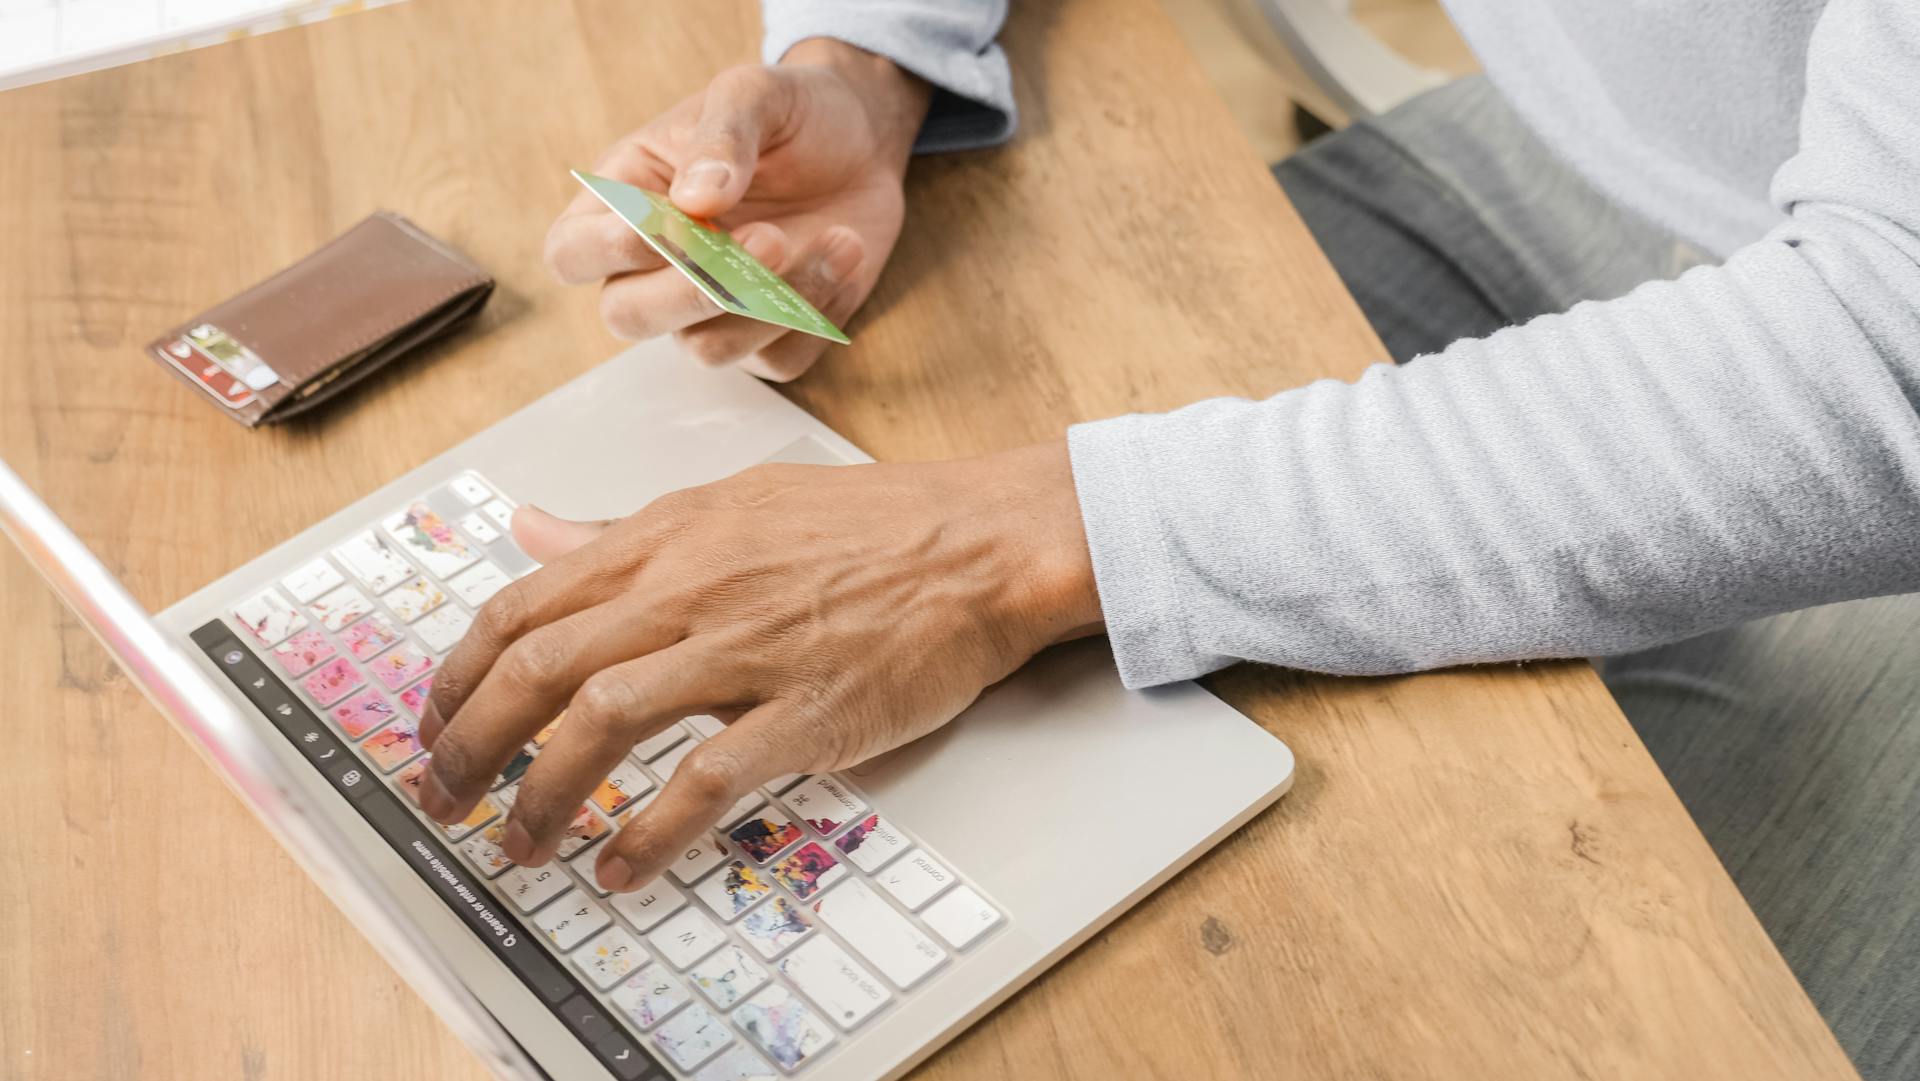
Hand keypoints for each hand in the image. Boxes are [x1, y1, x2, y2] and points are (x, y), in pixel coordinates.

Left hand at [416, 442, 1102, 890]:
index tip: (434, 724)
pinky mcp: (809, 710)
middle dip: (471, 745)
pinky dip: (651, 831)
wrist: (983, 542)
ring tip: (518, 846)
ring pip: (604, 719)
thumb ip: (625, 531)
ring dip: (542, 795)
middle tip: (444, 798)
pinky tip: (621, 868)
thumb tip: (533, 531)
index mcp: (667, 536)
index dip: (459, 675)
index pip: (524, 605)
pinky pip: (707, 777)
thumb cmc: (873, 524)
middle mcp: (692, 586)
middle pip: (541, 667)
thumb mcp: (732, 502)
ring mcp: (748, 649)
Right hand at [545, 39, 930, 380]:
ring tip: (837, 235)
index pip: (571, 253)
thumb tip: (695, 201)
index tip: (668, 221)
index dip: (603, 251)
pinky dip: (818, 314)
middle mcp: (657, 267)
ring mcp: (713, 309)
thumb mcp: (754, 95)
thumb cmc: (788, 112)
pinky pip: (780, 361)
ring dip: (772, 304)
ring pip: (708, 350)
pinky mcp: (772, 335)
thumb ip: (721, 136)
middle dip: (693, 291)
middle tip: (768, 238)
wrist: (861, 137)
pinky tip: (846, 250)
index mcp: (625, 202)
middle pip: (629, 317)